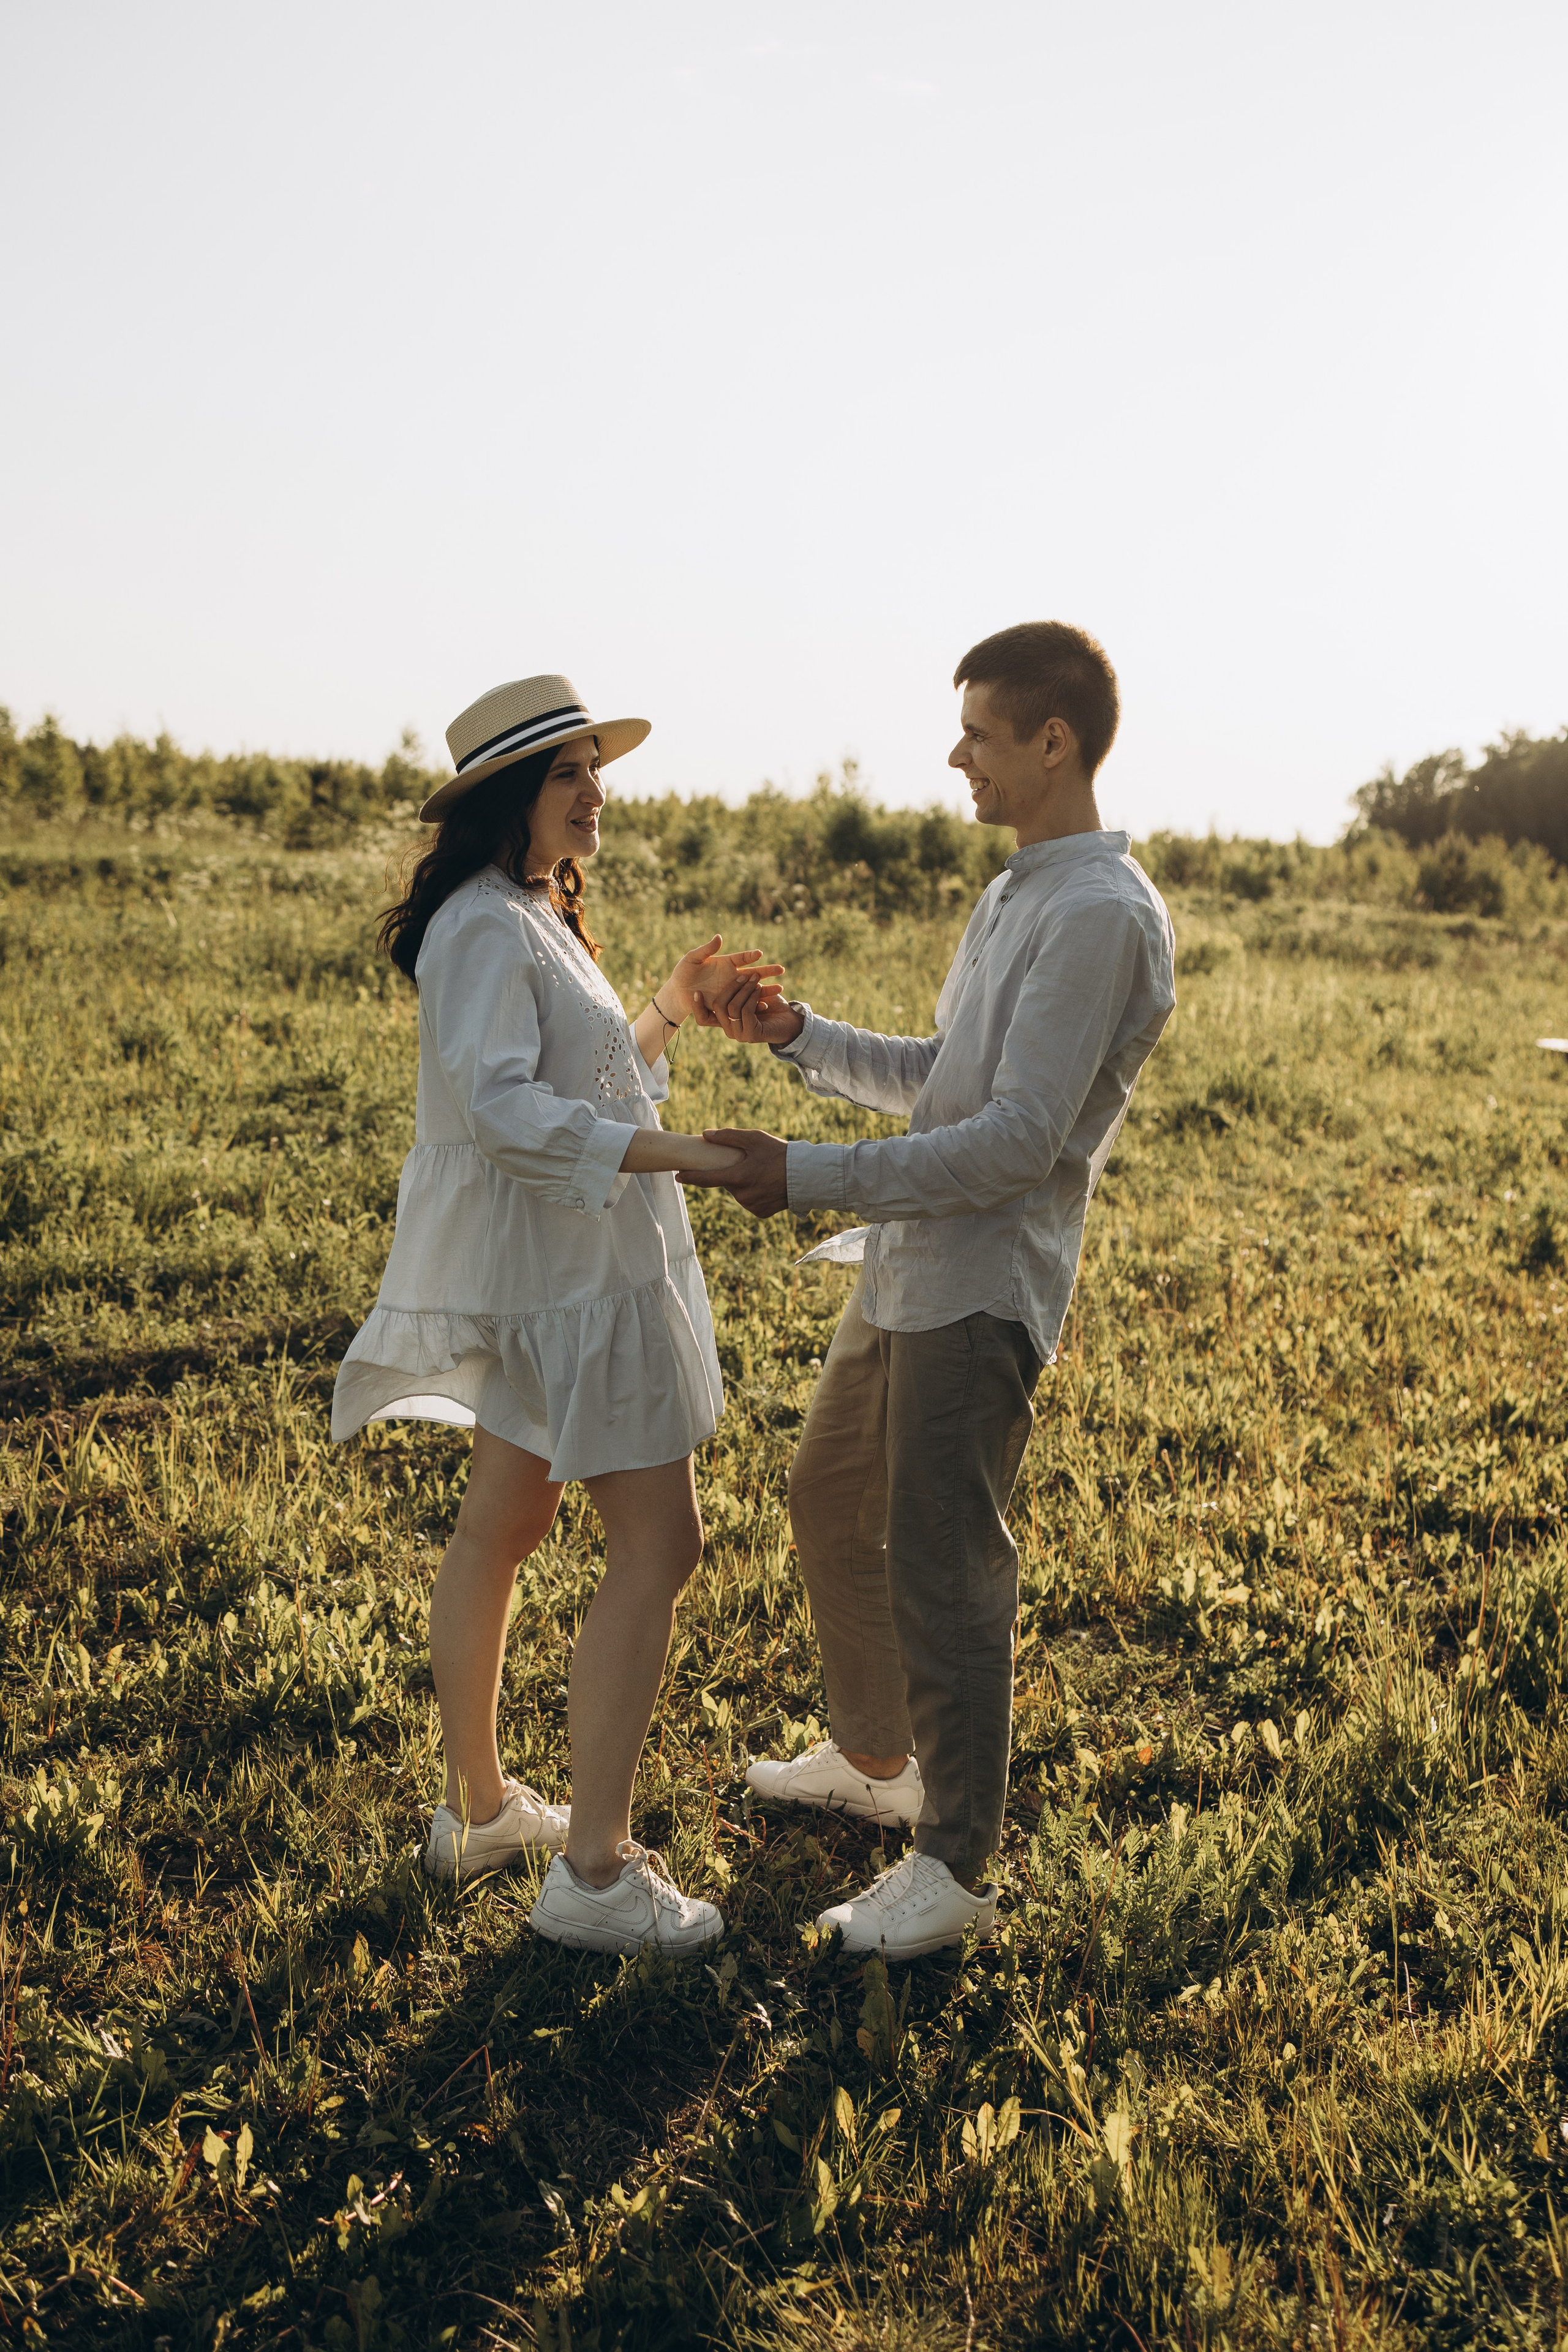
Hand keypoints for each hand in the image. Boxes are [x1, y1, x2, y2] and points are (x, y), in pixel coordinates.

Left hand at [659, 935, 784, 1024]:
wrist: (679, 992)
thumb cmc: (683, 972)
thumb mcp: (692, 959)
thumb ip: (706, 949)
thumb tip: (719, 937)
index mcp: (725, 963)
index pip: (742, 958)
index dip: (750, 955)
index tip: (759, 953)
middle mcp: (732, 976)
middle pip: (753, 973)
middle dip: (767, 971)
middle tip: (781, 970)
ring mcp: (732, 990)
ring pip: (752, 989)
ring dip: (766, 989)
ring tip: (780, 988)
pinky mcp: (728, 1002)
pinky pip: (744, 1003)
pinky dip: (755, 1004)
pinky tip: (766, 1005)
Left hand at [677, 1128, 789, 1216]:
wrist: (807, 1176)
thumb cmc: (780, 1154)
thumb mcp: (755, 1139)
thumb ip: (728, 1137)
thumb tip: (705, 1134)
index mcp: (738, 1177)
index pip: (706, 1179)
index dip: (689, 1177)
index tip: (677, 1175)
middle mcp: (743, 1195)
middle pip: (726, 1183)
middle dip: (730, 1173)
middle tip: (747, 1163)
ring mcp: (751, 1206)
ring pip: (737, 1193)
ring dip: (742, 1184)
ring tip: (761, 1173)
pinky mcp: (760, 1213)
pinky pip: (749, 1202)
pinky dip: (753, 1193)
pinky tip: (766, 1185)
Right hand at [691, 967, 802, 1044]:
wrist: (791, 1023)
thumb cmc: (771, 1006)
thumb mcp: (749, 994)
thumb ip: (735, 989)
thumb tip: (722, 975)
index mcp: (725, 1021)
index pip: (702, 1017)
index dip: (696, 1006)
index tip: (694, 991)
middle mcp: (730, 1030)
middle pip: (718, 1007)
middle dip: (728, 988)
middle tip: (739, 975)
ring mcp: (740, 1034)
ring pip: (733, 1008)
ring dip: (743, 989)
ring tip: (753, 977)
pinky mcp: (752, 1035)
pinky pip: (746, 1011)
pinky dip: (752, 996)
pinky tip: (760, 987)